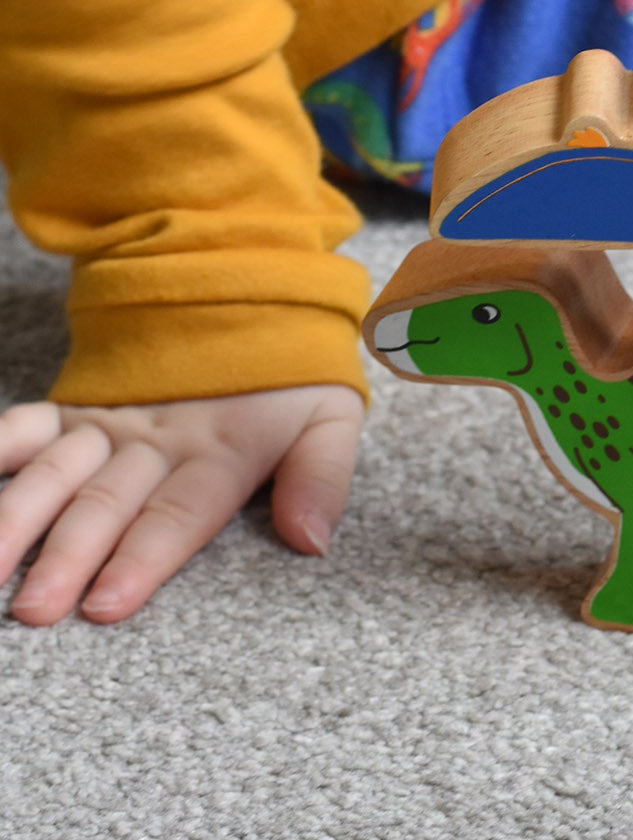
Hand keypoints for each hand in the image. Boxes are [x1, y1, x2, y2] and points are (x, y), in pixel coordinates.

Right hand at [0, 385, 363, 624]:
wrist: (252, 296)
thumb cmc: (290, 377)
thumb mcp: (331, 416)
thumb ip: (323, 476)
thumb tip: (313, 540)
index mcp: (223, 449)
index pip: (182, 510)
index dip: (146, 555)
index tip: (108, 602)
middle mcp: (159, 440)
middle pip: (110, 500)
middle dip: (70, 555)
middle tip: (35, 607)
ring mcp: (113, 424)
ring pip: (57, 470)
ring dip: (18, 518)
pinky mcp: (79, 412)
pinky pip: (24, 427)